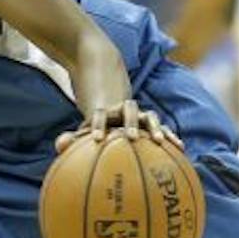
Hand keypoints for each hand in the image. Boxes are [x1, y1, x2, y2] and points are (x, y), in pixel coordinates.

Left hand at [56, 100, 179, 153]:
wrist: (110, 88)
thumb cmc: (96, 122)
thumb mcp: (83, 128)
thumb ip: (71, 139)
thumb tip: (58, 147)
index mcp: (104, 110)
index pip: (100, 115)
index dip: (98, 125)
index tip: (97, 139)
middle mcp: (122, 109)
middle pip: (128, 110)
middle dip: (131, 123)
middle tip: (132, 138)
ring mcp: (139, 114)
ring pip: (148, 115)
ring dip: (154, 127)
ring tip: (161, 141)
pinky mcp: (151, 122)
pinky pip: (161, 128)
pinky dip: (170, 136)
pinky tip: (180, 149)